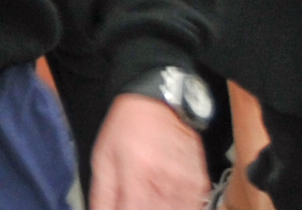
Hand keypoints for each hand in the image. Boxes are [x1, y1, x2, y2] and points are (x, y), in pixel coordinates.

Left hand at [89, 93, 207, 209]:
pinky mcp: (199, 182)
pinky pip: (193, 206)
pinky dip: (178, 206)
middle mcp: (164, 178)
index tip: (122, 209)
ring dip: (161, 207)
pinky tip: (165, 198)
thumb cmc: (127, 127)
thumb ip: (103, 192)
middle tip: (135, 201)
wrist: (157, 103)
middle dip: (143, 209)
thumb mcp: (103, 157)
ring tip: (149, 198)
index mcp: (137, 172)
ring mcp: (185, 181)